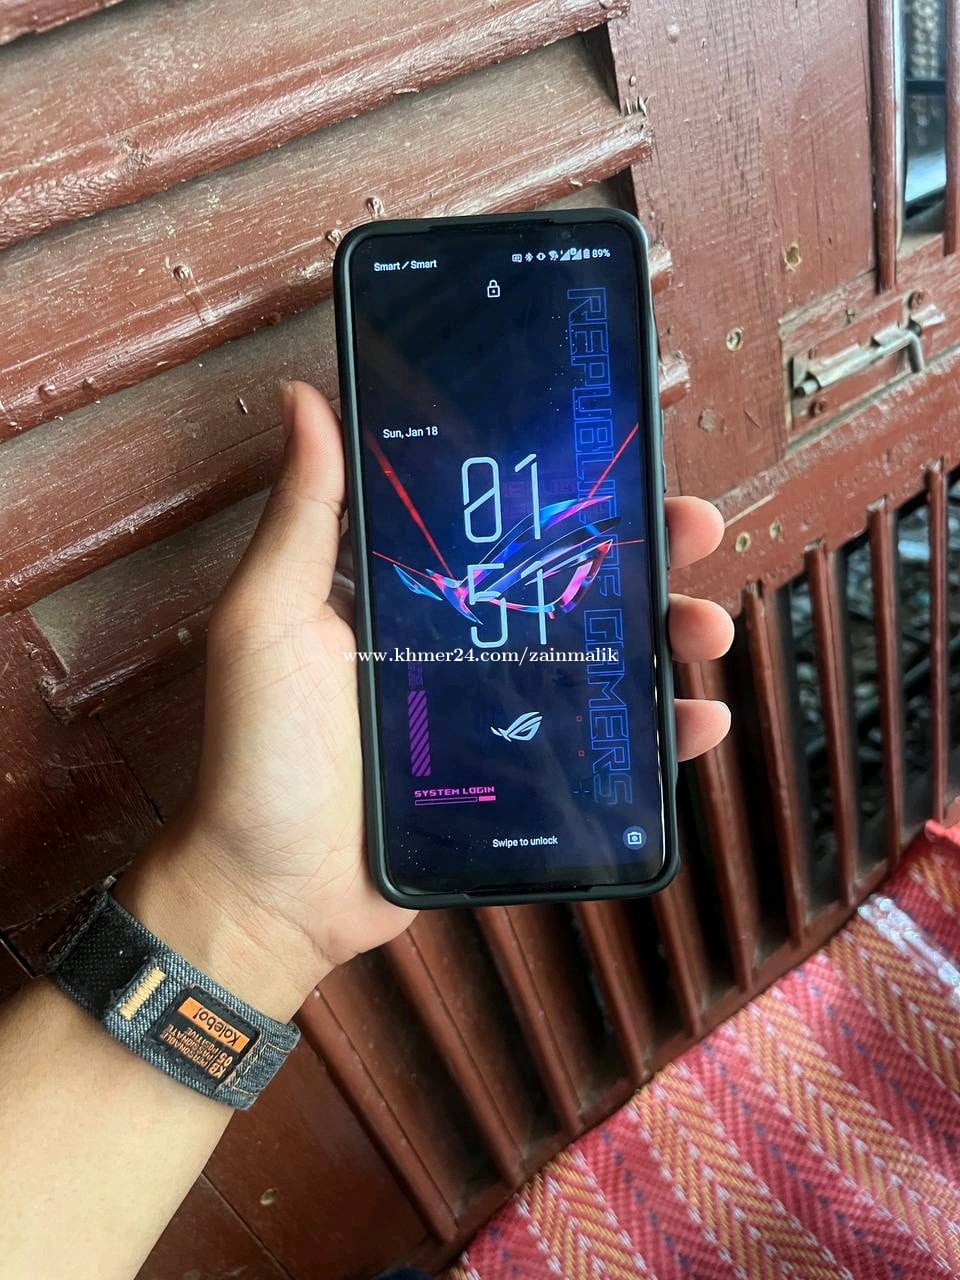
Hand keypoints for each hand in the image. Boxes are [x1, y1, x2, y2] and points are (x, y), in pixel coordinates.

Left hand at [119, 383, 732, 1018]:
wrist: (274, 893)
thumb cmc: (261, 753)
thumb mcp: (270, 619)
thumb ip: (303, 517)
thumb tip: (305, 397)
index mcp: (416, 595)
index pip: (508, 526)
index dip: (568, 490)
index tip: (623, 455)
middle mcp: (467, 645)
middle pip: (575, 585)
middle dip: (647, 552)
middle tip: (697, 528)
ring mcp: (501, 715)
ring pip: (607, 661)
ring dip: (670, 635)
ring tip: (706, 628)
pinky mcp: (524, 782)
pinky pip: (609, 753)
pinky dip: (663, 736)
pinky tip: (701, 721)